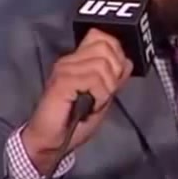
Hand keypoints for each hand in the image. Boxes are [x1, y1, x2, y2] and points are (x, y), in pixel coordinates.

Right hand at [22, 29, 130, 170]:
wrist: (50, 141)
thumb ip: (113, 78)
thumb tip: (127, 61)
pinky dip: (99, 95)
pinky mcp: (62, 81)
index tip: (114, 78)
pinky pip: (93, 79)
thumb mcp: (101, 97)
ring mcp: (65, 69)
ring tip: (94, 102)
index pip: (103, 37)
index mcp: (78, 60)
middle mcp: (70, 60)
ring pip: (102, 65)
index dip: (116, 55)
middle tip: (103, 93)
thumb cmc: (73, 122)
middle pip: (106, 47)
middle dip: (113, 72)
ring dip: (105, 88)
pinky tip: (89, 105)